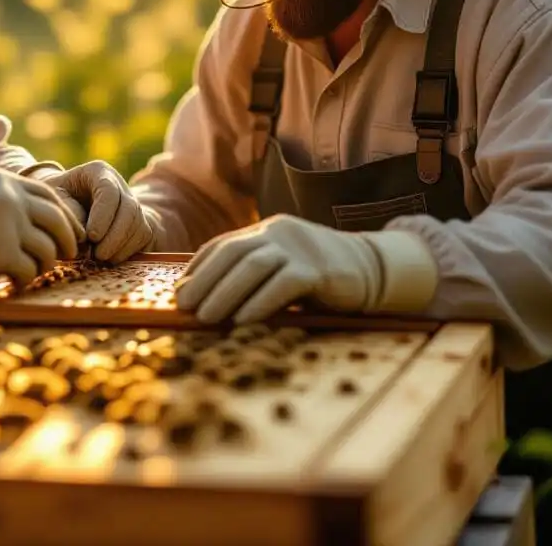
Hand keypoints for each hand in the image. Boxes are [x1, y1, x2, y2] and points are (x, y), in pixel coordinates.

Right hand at [0, 169, 85, 286]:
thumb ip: (6, 203)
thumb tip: (35, 226)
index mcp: (6, 181)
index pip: (51, 196)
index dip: (66, 215)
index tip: (71, 231)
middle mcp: (13, 198)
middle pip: (58, 221)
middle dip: (67, 241)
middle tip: (67, 255)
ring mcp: (9, 224)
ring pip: (48, 250)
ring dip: (44, 265)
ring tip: (30, 271)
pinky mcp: (1, 252)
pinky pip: (29, 270)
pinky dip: (26, 279)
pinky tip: (14, 281)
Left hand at [41, 160, 156, 262]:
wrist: (67, 203)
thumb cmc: (57, 198)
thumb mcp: (54, 198)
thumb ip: (67, 212)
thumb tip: (84, 236)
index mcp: (97, 172)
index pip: (108, 190)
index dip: (103, 215)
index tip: (91, 237)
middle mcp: (119, 184)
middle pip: (129, 208)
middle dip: (115, 235)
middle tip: (98, 255)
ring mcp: (130, 202)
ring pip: (138, 223)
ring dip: (121, 246)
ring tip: (100, 258)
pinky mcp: (137, 220)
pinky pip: (142, 235)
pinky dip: (127, 251)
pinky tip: (110, 259)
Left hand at [174, 215, 437, 324]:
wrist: (372, 269)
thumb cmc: (318, 277)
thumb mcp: (281, 269)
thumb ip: (252, 276)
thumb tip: (209, 301)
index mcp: (266, 231)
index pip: (222, 245)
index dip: (198, 268)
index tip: (180, 292)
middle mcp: (278, 233)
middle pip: (232, 254)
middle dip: (205, 281)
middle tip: (185, 307)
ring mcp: (299, 247)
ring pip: (253, 266)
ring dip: (225, 293)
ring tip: (206, 318)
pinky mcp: (319, 269)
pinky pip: (283, 283)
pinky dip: (260, 302)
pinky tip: (244, 320)